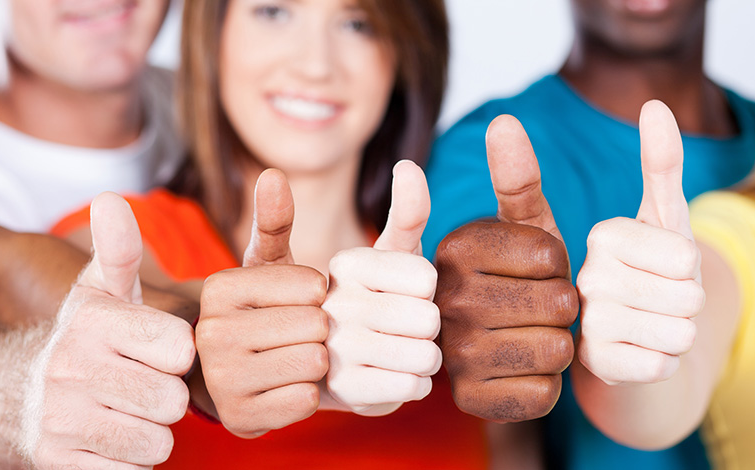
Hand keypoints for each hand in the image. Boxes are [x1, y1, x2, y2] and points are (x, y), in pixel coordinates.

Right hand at [22, 193, 195, 468]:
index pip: (181, 349)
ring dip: (153, 432)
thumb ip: (118, 250)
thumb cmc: (84, 338)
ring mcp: (62, 419)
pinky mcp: (59, 463)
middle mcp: (71, 369)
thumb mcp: (99, 292)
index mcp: (93, 322)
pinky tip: (111, 438)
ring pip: (157, 442)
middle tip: (143, 386)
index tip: (158, 352)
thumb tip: (111, 199)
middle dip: (167, 398)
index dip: (178, 355)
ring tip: (128, 412)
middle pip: (172, 401)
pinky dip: (131, 461)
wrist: (17, 396)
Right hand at [197, 169, 328, 437]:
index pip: (312, 285)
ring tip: (293, 357)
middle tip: (299, 333)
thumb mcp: (266, 265)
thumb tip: (273, 174)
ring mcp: (220, 379)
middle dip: (321, 330)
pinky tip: (287, 385)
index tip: (300, 302)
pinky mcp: (238, 418)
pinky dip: (307, 394)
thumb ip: (275, 221)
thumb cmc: (260, 312)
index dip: (320, 295)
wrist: (234, 376)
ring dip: (317, 362)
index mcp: (220, 287)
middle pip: (316, 325)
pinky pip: (305, 400)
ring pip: (313, 363)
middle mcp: (210, 332)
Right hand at [323, 160, 441, 415]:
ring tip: (401, 351)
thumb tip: (409, 166)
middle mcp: (333, 304)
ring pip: (426, 355)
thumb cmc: (369, 300)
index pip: (427, 276)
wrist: (325, 364)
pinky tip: (393, 376)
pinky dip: (413, 385)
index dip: (428, 289)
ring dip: (425, 357)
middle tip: (405, 328)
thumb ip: (406, 212)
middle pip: (429, 317)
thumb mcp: (388, 253)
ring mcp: (334, 350)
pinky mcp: (344, 392)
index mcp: (346, 263)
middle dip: (429, 327)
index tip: (403, 292)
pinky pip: (413, 387)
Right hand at [435, 115, 577, 422]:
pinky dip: (547, 383)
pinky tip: (524, 368)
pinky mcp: (471, 399)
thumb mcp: (518, 225)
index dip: (561, 264)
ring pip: (557, 350)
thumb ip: (516, 176)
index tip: (538, 267)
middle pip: (558, 303)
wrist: (488, 342)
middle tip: (540, 305)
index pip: (552, 254)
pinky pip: (545, 393)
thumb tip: (503, 120)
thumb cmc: (513, 276)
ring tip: (533, 333)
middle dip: (565, 304)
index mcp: (455, 249)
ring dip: (559, 343)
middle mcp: (444, 300)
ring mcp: (453, 354)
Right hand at [576, 101, 703, 384]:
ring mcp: (585, 323)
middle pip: (688, 296)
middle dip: (686, 303)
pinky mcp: (593, 364)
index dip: (688, 267)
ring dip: (676, 334)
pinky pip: (661, 365)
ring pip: (678, 332)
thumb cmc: (648, 272)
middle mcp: (584, 277)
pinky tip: (637, 352)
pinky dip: (661, 362)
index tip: (658, 268)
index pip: (686, 256)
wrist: (626, 337)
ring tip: (647, 325)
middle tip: (656, 301)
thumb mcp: (661, 218)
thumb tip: (655, 105)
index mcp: (602, 236)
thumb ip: (661, 163)